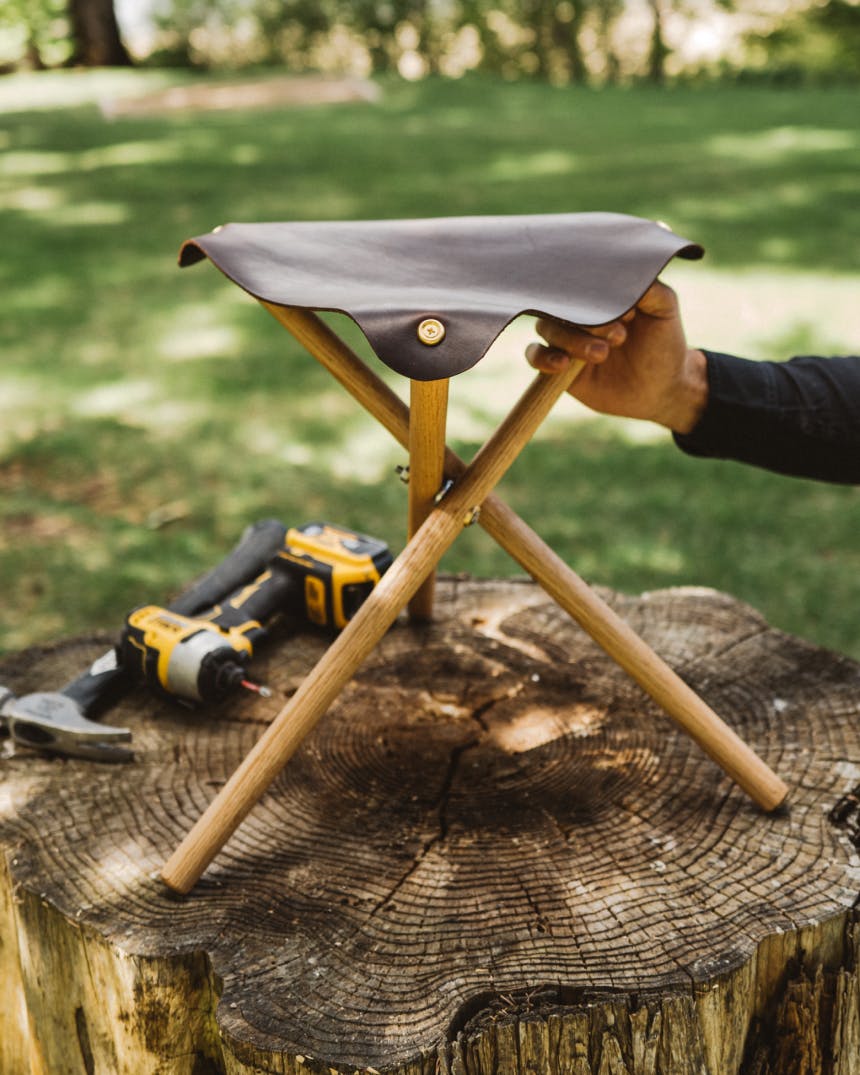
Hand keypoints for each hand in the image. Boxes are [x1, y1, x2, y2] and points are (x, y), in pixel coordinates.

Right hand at [526, 281, 707, 434]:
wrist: (662, 390)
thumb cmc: (664, 344)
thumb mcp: (664, 309)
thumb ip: (647, 287)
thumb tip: (625, 270)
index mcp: (600, 294)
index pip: (579, 280)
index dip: (593, 292)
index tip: (623, 309)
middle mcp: (579, 313)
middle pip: (560, 304)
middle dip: (586, 320)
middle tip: (619, 335)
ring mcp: (566, 339)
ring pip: (547, 329)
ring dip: (572, 341)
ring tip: (602, 353)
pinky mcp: (558, 367)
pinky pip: (534, 355)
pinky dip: (542, 357)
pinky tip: (563, 364)